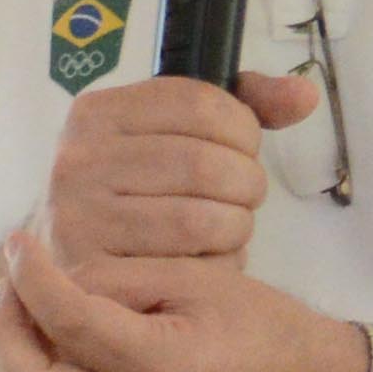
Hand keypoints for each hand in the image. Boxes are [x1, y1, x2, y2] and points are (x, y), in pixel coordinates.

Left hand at [0, 226, 369, 371]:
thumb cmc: (273, 333)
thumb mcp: (204, 283)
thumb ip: (123, 279)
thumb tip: (55, 280)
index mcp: (168, 370)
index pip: (69, 324)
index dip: (31, 279)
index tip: (18, 246)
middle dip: (3, 334)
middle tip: (11, 289)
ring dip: (13, 367)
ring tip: (24, 318)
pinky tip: (53, 351)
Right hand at [38, 68, 310, 271]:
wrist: (69, 272)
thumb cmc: (137, 198)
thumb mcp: (173, 137)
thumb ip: (239, 109)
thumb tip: (303, 96)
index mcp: (96, 113)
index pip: (200, 104)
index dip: (243, 130)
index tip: (243, 150)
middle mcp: (77, 161)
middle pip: (204, 163)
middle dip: (245, 184)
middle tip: (242, 199)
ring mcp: (77, 219)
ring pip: (199, 219)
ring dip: (233, 229)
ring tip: (225, 231)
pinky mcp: (91, 275)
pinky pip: (184, 268)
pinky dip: (213, 267)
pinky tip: (205, 262)